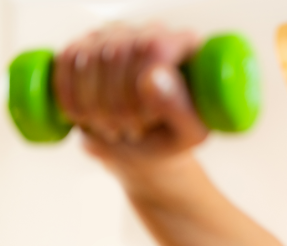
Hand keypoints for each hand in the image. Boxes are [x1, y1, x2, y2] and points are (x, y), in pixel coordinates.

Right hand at [53, 22, 208, 169]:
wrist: (146, 142)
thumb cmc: (172, 135)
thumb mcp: (187, 132)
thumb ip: (178, 109)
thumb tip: (153, 77)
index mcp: (185, 45)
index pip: (154, 48)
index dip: (142, 88)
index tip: (146, 121)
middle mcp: (149, 30)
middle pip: (117, 53)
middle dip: (116, 104)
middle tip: (129, 133)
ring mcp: (115, 34)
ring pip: (89, 58)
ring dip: (93, 105)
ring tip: (113, 130)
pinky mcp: (85, 45)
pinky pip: (67, 61)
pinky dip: (71, 97)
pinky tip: (85, 120)